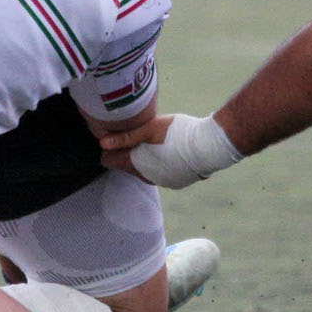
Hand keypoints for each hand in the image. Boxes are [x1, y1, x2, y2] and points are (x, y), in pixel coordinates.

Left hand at [99, 113, 240, 188]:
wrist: (209, 146)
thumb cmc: (178, 133)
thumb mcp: (149, 128)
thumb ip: (125, 137)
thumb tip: (102, 143)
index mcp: (136, 164)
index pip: (109, 161)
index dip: (110, 150)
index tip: (116, 139)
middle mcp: (146, 177)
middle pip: (127, 166)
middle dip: (128, 154)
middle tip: (135, 136)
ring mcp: (162, 182)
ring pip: (145, 171)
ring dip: (145, 159)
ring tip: (153, 142)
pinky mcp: (177, 183)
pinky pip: (161, 174)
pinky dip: (160, 164)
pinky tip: (168, 151)